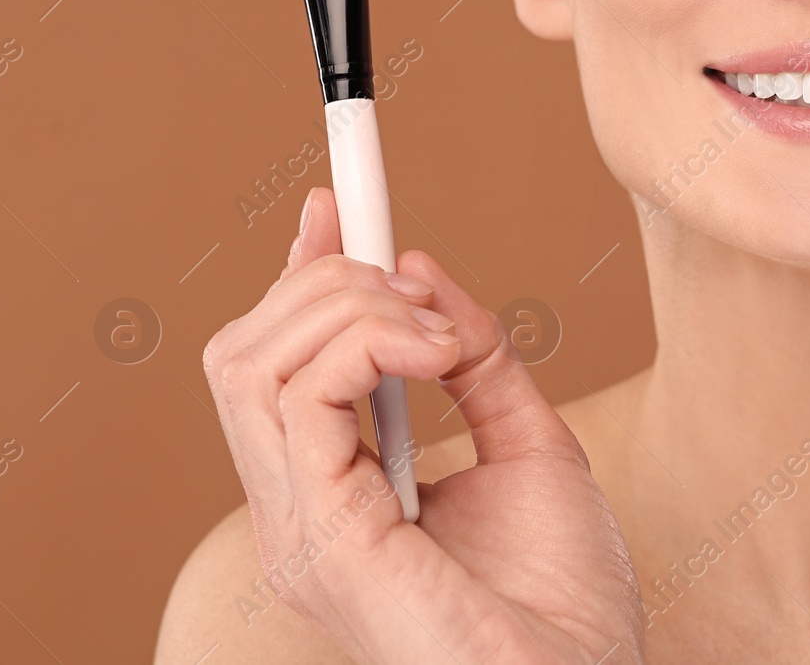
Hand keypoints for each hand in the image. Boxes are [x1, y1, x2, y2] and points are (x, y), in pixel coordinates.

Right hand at [202, 186, 643, 663]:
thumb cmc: (565, 600)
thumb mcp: (527, 444)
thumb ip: (477, 360)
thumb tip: (422, 270)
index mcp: (332, 496)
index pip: (273, 366)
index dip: (298, 278)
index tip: (337, 208)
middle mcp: (298, 511)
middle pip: (244, 353)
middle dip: (322, 278)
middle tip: (411, 282)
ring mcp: (298, 528)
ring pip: (252, 360)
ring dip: (347, 304)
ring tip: (434, 331)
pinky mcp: (321, 536)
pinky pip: (299, 395)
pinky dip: (367, 342)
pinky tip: (435, 355)